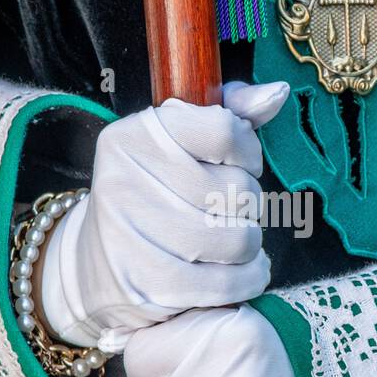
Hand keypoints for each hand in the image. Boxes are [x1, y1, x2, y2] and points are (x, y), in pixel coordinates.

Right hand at [39, 80, 287, 350]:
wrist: (99, 264)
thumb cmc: (155, 195)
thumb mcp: (181, 145)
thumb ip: (231, 115)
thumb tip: (277, 93)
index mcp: (135, 134)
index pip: (225, 130)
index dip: (248, 153)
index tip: (240, 166)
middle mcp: (125, 178)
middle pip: (238, 188)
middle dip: (249, 204)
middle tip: (229, 211)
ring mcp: (131, 233)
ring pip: (237, 237)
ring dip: (250, 244)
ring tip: (235, 243)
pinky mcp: (145, 283)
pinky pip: (225, 282)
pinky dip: (246, 279)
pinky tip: (242, 272)